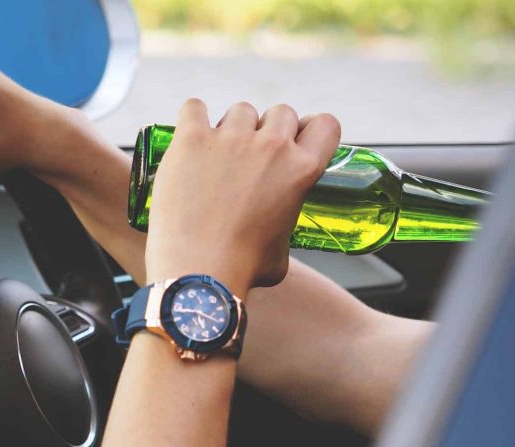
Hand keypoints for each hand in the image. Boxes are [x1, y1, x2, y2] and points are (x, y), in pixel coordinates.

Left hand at [144, 99, 339, 296]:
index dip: (309, 130)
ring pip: (240, 110)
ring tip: (215, 156)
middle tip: (249, 157)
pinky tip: (189, 139)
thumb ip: (283, 224)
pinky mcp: (192, 139)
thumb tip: (273, 229)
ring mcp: (231, 138)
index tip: (294, 141)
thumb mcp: (283, 249)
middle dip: (267, 131)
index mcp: (302, 170)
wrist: (198, 270)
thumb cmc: (241, 268)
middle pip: (281, 113)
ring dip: (231, 127)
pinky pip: (194, 107)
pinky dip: (193, 118)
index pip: (325, 124)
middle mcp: (272, 147)